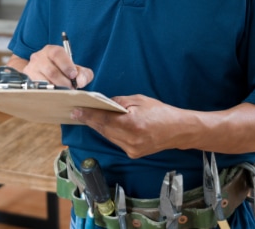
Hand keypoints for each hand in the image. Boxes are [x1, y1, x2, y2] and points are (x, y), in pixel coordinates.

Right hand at [10, 45, 93, 88]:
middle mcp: (39, 57)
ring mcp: (32, 69)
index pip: (57, 54)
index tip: (74, 76)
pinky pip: (39, 89)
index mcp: (51, 50)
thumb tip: (80, 81)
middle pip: (51, 71)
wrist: (43, 71)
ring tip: (64, 92)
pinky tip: (55, 94)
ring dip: (57, 89)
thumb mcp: (75, 68)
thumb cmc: (62, 69)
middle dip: (64, 82)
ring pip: (44, 82)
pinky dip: (49, 93)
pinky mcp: (28, 80)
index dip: (66, 66)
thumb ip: (83, 74)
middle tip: (71, 88)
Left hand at [71, 95, 188, 157]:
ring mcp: (132, 150)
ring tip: (87, 117)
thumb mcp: (140, 100)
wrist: (178, 131)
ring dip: (98, 127)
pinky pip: (116, 141)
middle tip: (77, 113)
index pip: (105, 120)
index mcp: (133, 125)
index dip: (89, 115)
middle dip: (90, 121)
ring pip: (108, 137)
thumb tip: (104, 104)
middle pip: (104, 130)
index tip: (76, 111)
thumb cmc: (161, 112)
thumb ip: (120, 102)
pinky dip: (109, 132)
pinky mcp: (133, 153)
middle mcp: (131, 140)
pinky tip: (104, 125)